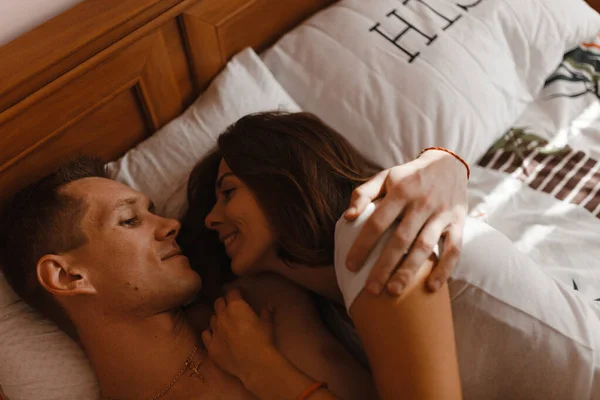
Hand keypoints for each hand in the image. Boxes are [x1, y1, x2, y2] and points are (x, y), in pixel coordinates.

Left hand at [201, 288, 275, 381]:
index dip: (237, 292)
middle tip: (232, 307)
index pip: (232, 292)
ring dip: (218, 318)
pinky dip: (210, 332)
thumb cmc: (263, 340)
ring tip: (225, 323)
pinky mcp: (210, 345)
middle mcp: (222, 315)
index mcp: (236, 306)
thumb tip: (268, 305)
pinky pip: (205, 334)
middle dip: (225, 302)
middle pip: (218, 302)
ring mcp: (214, 330)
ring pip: (212, 318)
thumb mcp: (268, 324)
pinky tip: (216, 335)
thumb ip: (266, 312)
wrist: (254, 363)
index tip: (242, 295)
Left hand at [344, 149, 467, 295]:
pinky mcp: (458, 223)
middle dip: (384, 266)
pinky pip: (454, 250)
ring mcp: (441, 214)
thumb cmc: (408, 176)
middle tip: (370, 290)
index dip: (363, 245)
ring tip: (394, 291)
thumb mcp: (385, 177)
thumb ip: (363, 194)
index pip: (377, 222)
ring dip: (409, 271)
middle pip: (400, 240)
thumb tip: (347, 217)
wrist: (448, 163)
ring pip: (425, 247)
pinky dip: (444, 270)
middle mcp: (421, 203)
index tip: (350, 266)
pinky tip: (430, 288)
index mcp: (400, 191)